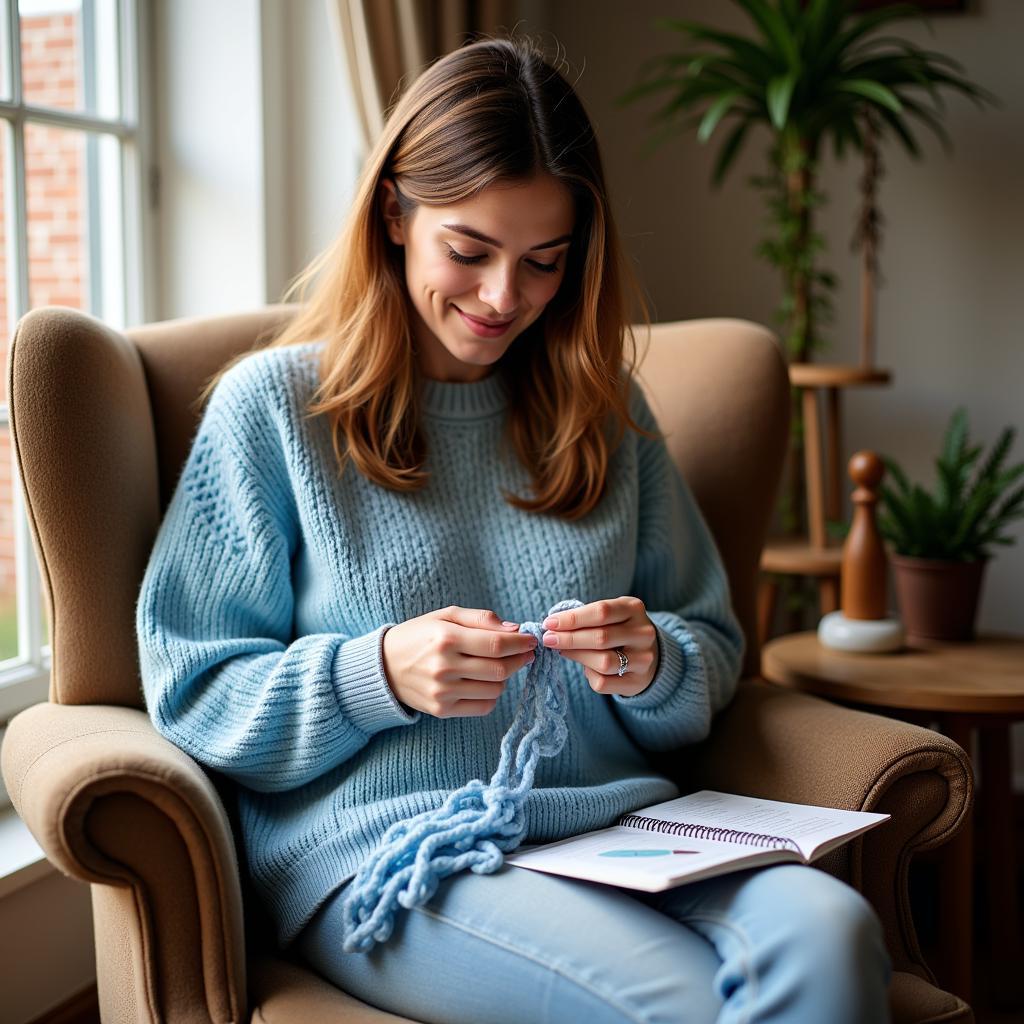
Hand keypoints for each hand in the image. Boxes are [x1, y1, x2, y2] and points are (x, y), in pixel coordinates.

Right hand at [382, 606, 537, 717]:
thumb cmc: (419, 635)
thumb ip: (481, 618)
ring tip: (498, 666)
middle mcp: (444, 667)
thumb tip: (515, 630)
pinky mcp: (442, 710)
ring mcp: (443, 692)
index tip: (531, 640)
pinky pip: (483, 706)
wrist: (383, 666)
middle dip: (519, 660)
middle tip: (524, 653)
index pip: (497, 644)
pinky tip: (484, 682)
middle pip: (500, 669)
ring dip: (504, 677)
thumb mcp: (445, 615)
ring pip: (495, 689)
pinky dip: (491, 695)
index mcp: (446, 638)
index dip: (521, 643)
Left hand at [540, 596, 658, 696]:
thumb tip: (553, 627)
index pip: (601, 612)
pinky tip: (585, 667)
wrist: (648, 654)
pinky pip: (604, 682)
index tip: (549, 623)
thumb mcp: (610, 614)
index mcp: (634, 609)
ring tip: (562, 651)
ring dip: (576, 656)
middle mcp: (643, 633)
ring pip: (603, 662)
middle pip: (601, 637)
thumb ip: (587, 617)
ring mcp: (643, 659)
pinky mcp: (637, 682)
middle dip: (569, 639)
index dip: (572, 618)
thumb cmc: (618, 629)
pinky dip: (588, 675)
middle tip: (548, 639)